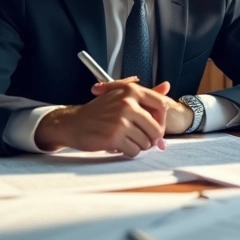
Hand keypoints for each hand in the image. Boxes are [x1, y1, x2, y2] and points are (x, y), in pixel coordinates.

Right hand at [35, 77, 169, 156]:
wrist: (73, 123)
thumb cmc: (99, 111)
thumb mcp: (121, 95)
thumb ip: (146, 93)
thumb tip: (167, 87)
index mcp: (131, 91)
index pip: (161, 105)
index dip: (162, 119)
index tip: (155, 126)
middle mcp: (127, 104)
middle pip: (156, 128)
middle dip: (152, 138)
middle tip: (143, 139)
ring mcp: (120, 121)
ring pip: (146, 142)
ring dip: (139, 146)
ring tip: (127, 140)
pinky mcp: (113, 137)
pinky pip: (134, 151)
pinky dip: (130, 152)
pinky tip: (120, 146)